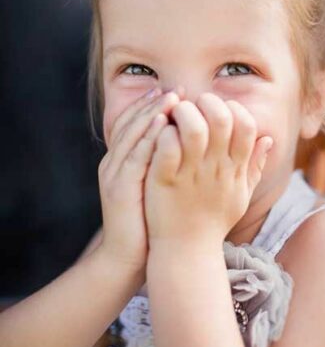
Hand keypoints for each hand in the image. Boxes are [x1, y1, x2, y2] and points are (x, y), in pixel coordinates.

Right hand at [97, 88, 181, 273]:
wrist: (127, 257)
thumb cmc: (148, 221)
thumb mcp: (155, 185)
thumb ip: (165, 161)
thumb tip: (187, 139)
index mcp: (121, 161)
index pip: (134, 123)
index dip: (152, 105)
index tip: (174, 91)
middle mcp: (114, 162)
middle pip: (131, 123)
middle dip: (153, 103)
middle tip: (175, 88)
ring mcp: (114, 174)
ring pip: (132, 135)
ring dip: (151, 114)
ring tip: (171, 98)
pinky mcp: (120, 189)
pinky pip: (135, 158)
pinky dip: (149, 139)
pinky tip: (164, 126)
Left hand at [143, 92, 273, 242]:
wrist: (187, 252)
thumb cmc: (213, 221)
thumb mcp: (241, 194)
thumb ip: (255, 165)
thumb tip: (268, 138)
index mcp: (235, 168)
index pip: (246, 124)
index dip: (232, 108)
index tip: (216, 110)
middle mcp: (216, 168)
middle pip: (221, 119)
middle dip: (206, 102)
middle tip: (191, 105)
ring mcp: (191, 174)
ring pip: (192, 129)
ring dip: (182, 113)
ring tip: (173, 114)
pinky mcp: (165, 181)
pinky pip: (167, 147)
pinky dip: (162, 132)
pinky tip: (159, 132)